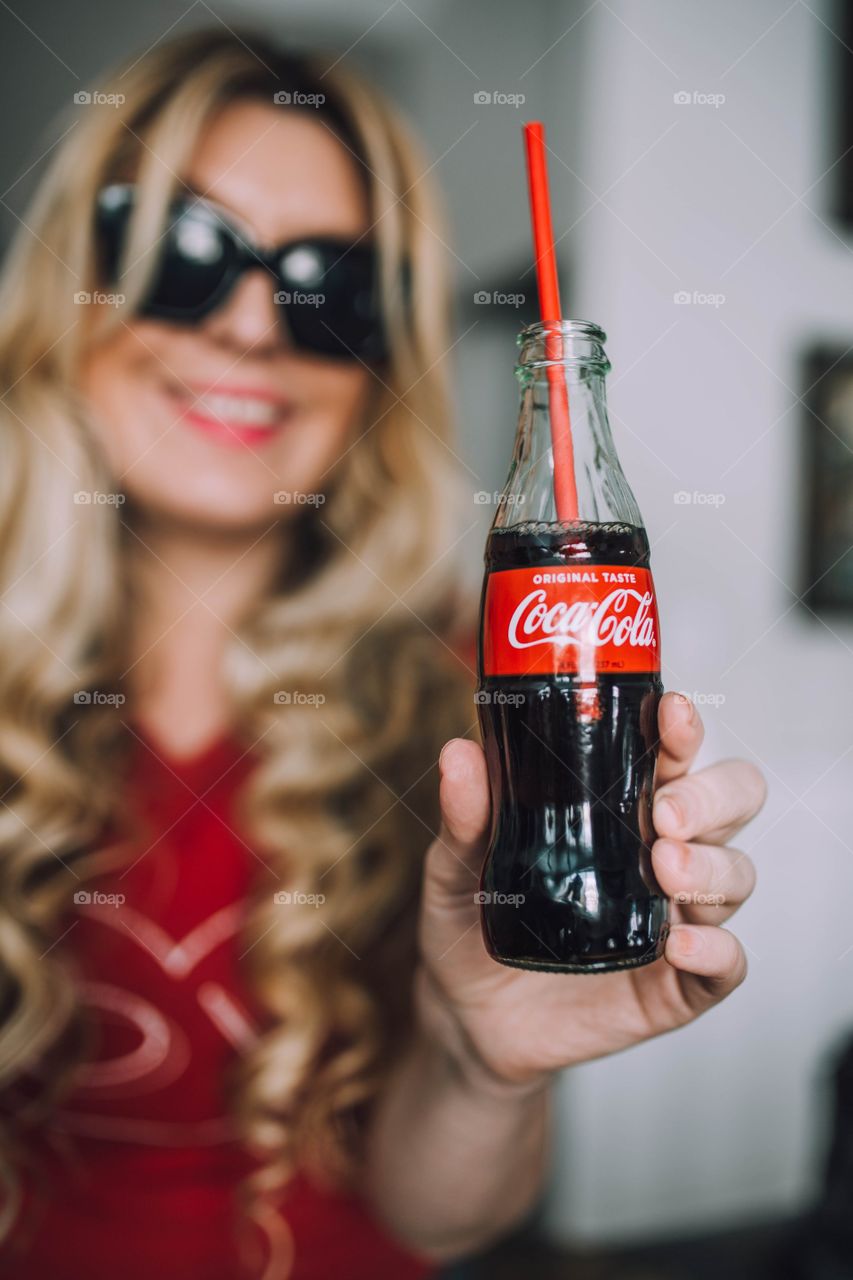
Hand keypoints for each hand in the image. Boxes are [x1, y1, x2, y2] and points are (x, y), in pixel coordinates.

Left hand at [416, 692, 765, 1090]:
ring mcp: (675, 916)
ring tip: (666, 868)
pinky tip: (680, 944)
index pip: (675, 752)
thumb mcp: (456, 863)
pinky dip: (717, 952)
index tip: (671, 714)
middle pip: (731, 801)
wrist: (465, 1014)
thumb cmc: (472, 918)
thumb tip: (458, 753)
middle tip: (664, 811)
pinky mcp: (675, 983)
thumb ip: (465, 814)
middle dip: (713, 796)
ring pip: (736, 874)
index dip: (685, 729)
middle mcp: (661, 850)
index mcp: (619, 803)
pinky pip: (725, 965)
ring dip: (712, 866)